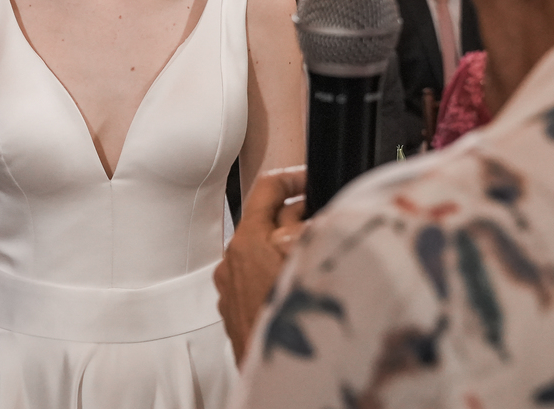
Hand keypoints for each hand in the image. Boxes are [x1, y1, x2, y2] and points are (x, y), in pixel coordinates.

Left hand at [214, 165, 306, 364]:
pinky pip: (256, 277)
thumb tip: (312, 217)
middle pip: (267, 220)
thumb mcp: (311, 267)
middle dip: (299, 213)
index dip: (293, 177)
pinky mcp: (233, 309)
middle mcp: (232, 260)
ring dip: (290, 245)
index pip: (266, 189)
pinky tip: (304, 282)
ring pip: (262, 250)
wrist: (278, 382)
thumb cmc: (295, 328)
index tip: (313, 178)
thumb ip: (310, 234)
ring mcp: (229, 286)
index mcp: (247, 242)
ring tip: (322, 250)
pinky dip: (278, 270)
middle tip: (328, 215)